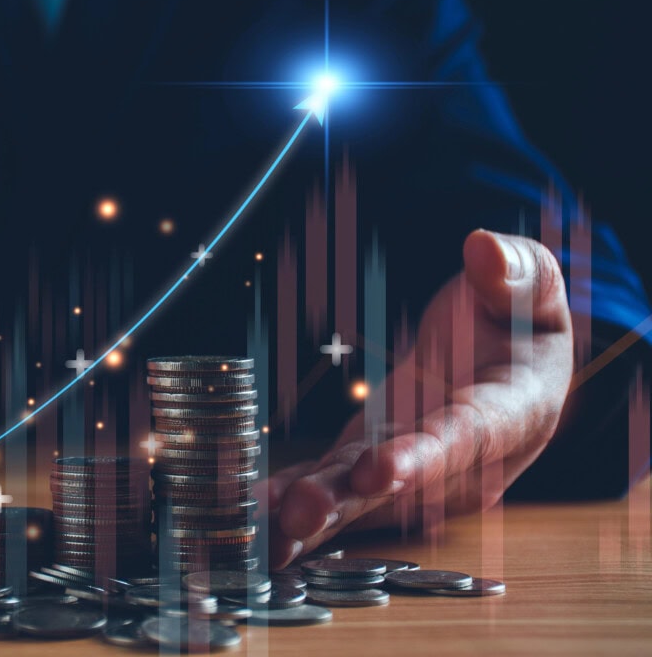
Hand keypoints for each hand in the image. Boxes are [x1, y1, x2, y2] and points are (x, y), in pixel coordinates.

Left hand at [267, 230, 572, 566]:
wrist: (502, 361)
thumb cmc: (518, 323)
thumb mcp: (531, 288)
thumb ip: (515, 271)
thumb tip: (483, 247)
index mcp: (510, 414)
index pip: (465, 437)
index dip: (422, 456)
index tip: (381, 468)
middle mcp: (458, 460)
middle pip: (400, 486)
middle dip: (348, 500)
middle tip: (300, 512)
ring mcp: (406, 469)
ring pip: (357, 496)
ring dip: (311, 515)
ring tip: (264, 532)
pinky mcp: (365, 463)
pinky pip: (328, 484)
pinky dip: (287, 499)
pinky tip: (249, 511)